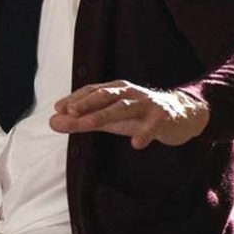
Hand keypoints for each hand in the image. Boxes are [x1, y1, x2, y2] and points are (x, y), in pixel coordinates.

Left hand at [49, 80, 208, 149]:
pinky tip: (136, 143)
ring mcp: (147, 104)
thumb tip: (51, 122)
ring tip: (88, 124)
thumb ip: (81, 121)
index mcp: (116, 90)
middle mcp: (130, 93)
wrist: (181, 115)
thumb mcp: (109, 119)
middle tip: (69, 112)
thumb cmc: (139, 115)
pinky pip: (153, 125)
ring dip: (105, 115)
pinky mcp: (163, 117)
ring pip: (124, 107)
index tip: (58, 108)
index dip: (75, 98)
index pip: (92, 91)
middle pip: (106, 95)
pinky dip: (144, 132)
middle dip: (87, 103)